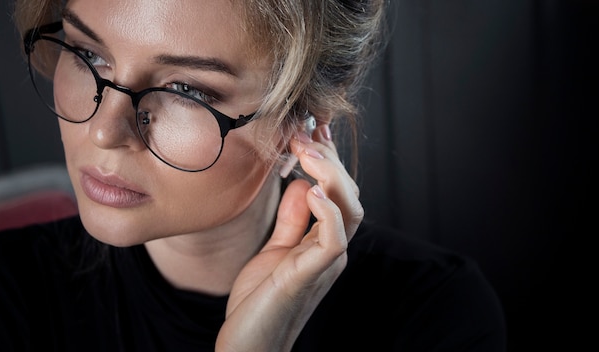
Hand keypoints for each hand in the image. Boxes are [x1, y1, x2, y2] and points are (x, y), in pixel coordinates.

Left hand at [215, 124, 363, 350]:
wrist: (248, 348)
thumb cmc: (259, 302)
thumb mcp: (274, 249)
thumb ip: (292, 218)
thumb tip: (302, 182)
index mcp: (323, 241)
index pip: (337, 192)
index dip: (330, 158)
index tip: (315, 128)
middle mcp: (331, 249)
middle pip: (349, 195)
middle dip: (329, 159)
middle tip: (304, 134)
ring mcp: (324, 262)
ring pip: (350, 211)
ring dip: (331, 176)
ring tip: (307, 151)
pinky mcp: (310, 275)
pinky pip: (334, 240)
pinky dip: (329, 211)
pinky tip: (311, 188)